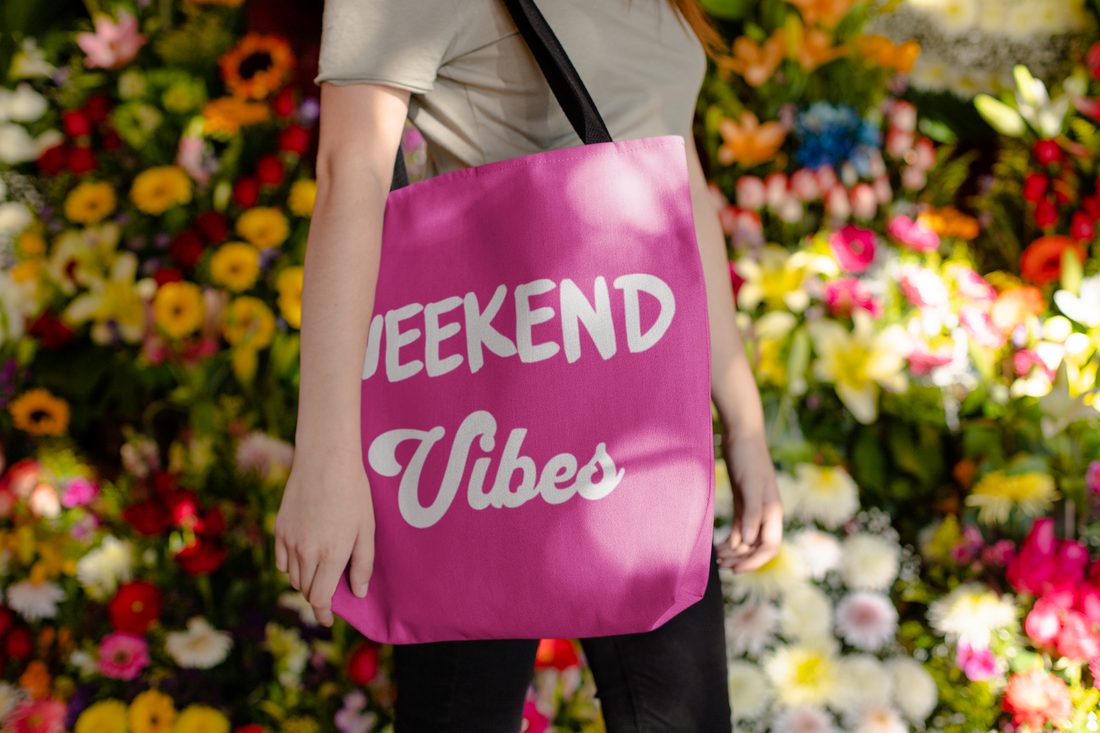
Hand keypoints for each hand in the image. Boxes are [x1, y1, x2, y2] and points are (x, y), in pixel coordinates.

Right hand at [274, 443, 374, 626]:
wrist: (325, 461)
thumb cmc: (353, 493)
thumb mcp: (367, 529)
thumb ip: (363, 564)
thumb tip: (359, 593)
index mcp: (331, 555)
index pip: (321, 599)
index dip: (325, 613)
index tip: (329, 619)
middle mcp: (307, 552)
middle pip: (307, 590)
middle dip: (318, 597)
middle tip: (330, 593)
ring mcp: (289, 541)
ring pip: (293, 577)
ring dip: (306, 581)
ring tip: (321, 571)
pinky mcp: (279, 529)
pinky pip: (282, 561)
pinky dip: (292, 566)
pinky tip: (304, 557)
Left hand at [715, 431, 782, 571]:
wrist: (741, 435)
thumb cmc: (748, 458)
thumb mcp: (750, 485)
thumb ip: (751, 513)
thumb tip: (750, 543)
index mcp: (773, 512)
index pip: (769, 547)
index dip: (754, 561)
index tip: (735, 569)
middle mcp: (766, 514)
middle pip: (758, 547)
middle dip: (742, 559)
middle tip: (720, 565)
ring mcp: (754, 509)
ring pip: (748, 540)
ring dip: (734, 551)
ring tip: (716, 558)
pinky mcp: (743, 503)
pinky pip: (740, 529)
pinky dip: (731, 539)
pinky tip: (718, 545)